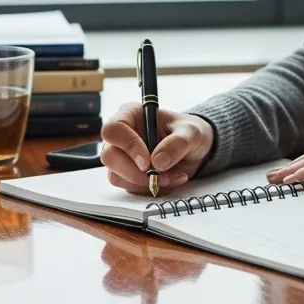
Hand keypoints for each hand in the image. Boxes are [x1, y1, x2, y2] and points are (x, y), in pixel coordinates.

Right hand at [100, 103, 214, 194]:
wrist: (194, 150)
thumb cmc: (189, 133)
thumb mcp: (192, 133)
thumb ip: (178, 143)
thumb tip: (158, 161)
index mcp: (131, 115)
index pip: (114, 129)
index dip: (128, 146)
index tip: (147, 161)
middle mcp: (122, 135)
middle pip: (109, 156)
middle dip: (135, 172)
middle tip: (160, 175)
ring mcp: (122, 156)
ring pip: (116, 175)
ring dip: (144, 182)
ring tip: (171, 177)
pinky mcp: (127, 174)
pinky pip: (128, 187)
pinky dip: (148, 188)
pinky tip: (168, 180)